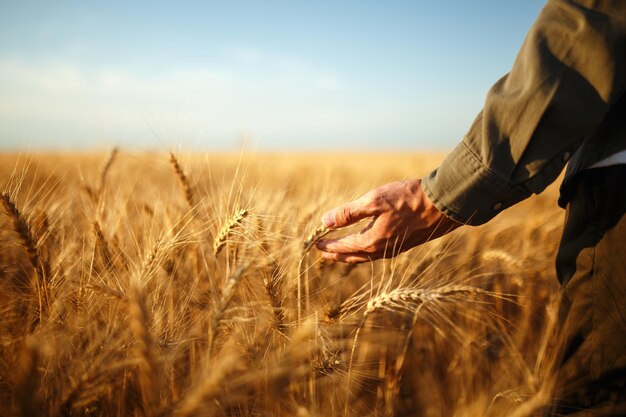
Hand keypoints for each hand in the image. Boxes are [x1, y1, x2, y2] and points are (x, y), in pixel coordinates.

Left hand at [316, 179, 461, 262]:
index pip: (343, 246)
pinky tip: (368, 244)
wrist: (443, 204)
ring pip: (366, 256)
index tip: (315, 244)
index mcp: (372, 241)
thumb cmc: (408, 199)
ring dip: (351, 254)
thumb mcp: (374, 201)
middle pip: (353, 256)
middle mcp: (382, 250)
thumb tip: (325, 222)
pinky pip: (378, 252)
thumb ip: (349, 213)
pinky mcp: (405, 243)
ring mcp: (395, 249)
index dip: (328, 245)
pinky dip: (366, 251)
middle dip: (337, 254)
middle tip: (323, 251)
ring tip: (341, 250)